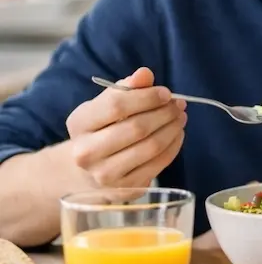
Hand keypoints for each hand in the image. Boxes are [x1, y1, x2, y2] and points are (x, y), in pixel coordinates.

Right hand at [65, 67, 186, 187]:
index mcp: (78, 124)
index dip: (146, 97)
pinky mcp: (124, 189)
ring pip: (151, 147)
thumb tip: (145, 74)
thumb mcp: (105, 106)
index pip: (116, 106)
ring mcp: (104, 175)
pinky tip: (177, 134)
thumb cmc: (101, 129)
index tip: (165, 93)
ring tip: (180, 116)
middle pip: (137, 127)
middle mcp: (86, 152)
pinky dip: (174, 145)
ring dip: (173, 128)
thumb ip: (125, 88)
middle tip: (178, 104)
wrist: (87, 170)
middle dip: (164, 113)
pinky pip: (159, 164)